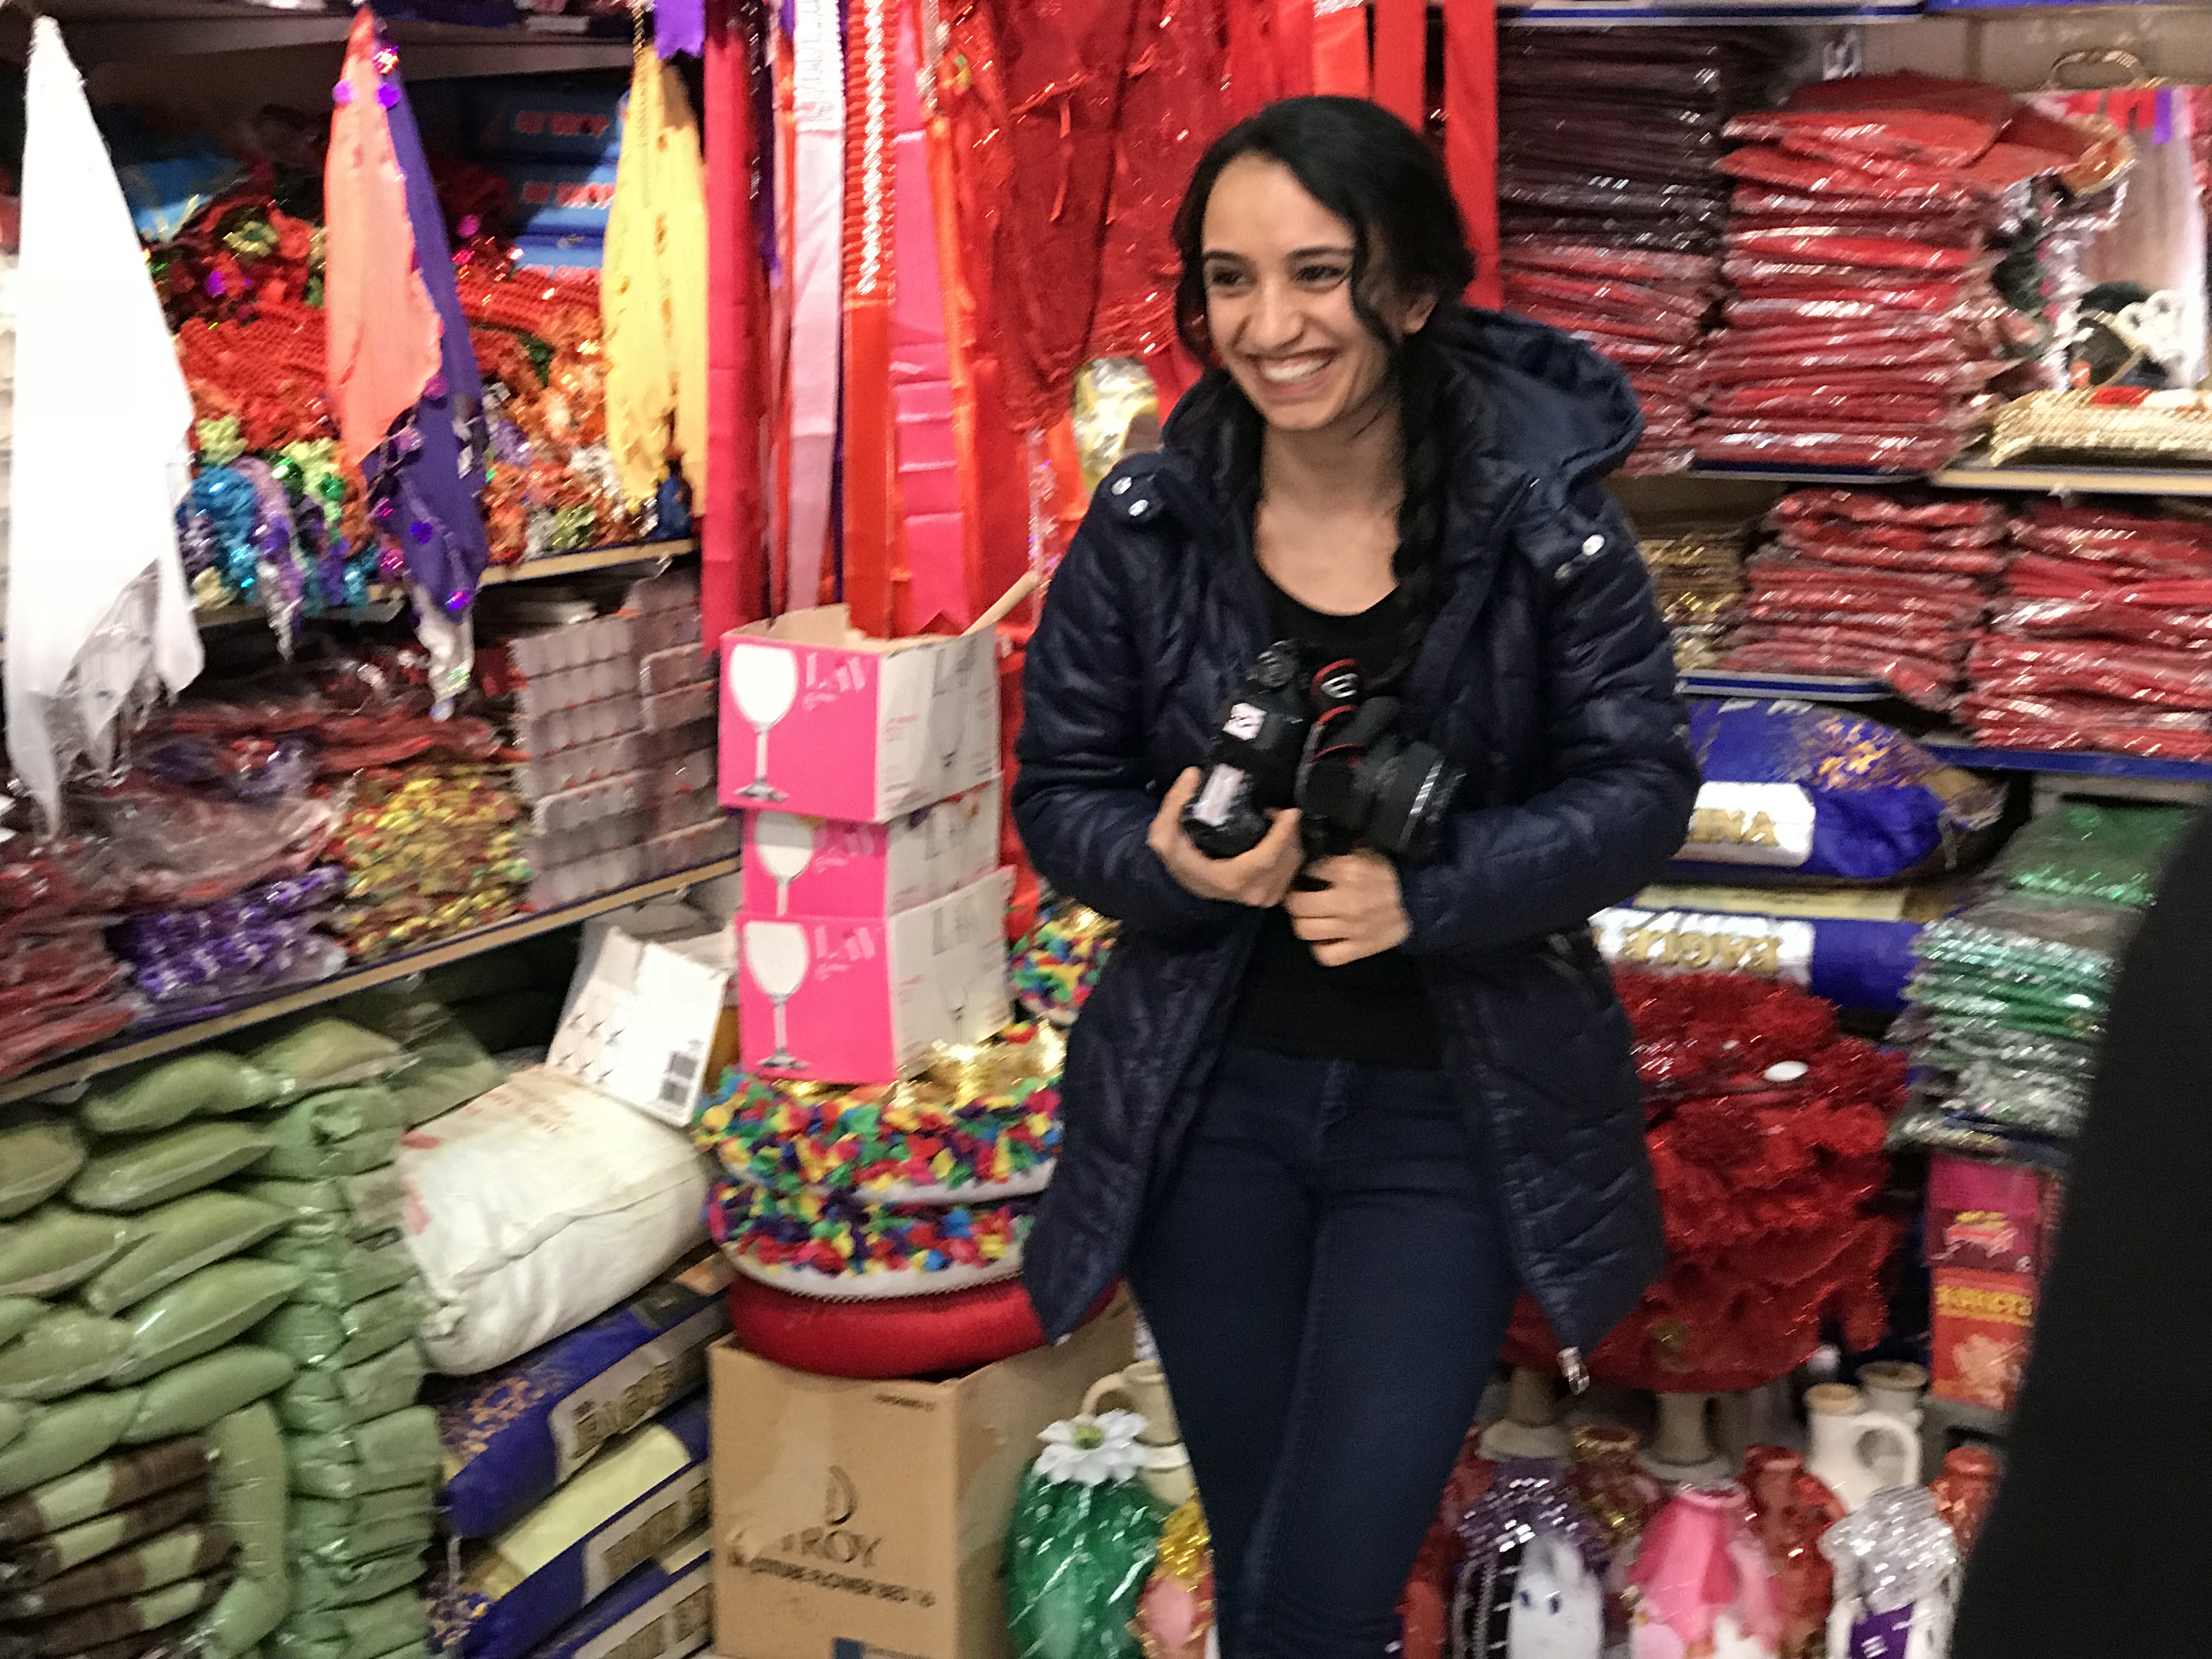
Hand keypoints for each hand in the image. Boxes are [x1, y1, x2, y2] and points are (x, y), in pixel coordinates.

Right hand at [1148, 768, 1303, 907]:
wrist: (1189, 884)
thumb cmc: (1180, 860)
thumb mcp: (1165, 835)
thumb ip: (1174, 804)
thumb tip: (1193, 774)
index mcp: (1231, 880)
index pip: (1267, 858)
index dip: (1283, 834)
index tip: (1291, 811)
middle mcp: (1254, 893)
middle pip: (1287, 858)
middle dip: (1290, 831)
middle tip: (1280, 810)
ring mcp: (1266, 897)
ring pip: (1293, 863)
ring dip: (1292, 839)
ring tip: (1279, 821)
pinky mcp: (1274, 895)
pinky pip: (1293, 869)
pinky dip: (1292, 850)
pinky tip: (1282, 837)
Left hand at [1286, 851, 1409, 965]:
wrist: (1421, 900)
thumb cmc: (1391, 874)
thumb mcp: (1367, 851)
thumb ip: (1341, 850)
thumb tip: (1314, 845)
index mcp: (1349, 871)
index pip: (1308, 869)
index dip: (1304, 870)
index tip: (1306, 873)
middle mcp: (1347, 901)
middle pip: (1298, 904)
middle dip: (1295, 898)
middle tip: (1300, 895)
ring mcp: (1352, 928)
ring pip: (1306, 930)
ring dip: (1303, 922)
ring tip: (1309, 916)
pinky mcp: (1360, 948)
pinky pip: (1326, 955)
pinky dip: (1320, 947)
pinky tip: (1323, 937)